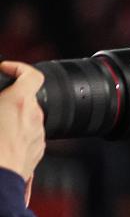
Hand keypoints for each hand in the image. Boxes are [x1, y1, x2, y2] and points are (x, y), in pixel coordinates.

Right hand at [0, 61, 44, 195]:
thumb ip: (0, 100)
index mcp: (19, 102)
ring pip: (28, 117)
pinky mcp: (38, 149)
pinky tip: (2, 141)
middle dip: (10, 97)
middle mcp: (34, 116)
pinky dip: (18, 133)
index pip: (31, 75)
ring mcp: (38, 133)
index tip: (7, 69)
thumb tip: (0, 102)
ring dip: (13, 116)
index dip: (18, 68)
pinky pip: (29, 134)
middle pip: (27, 97)